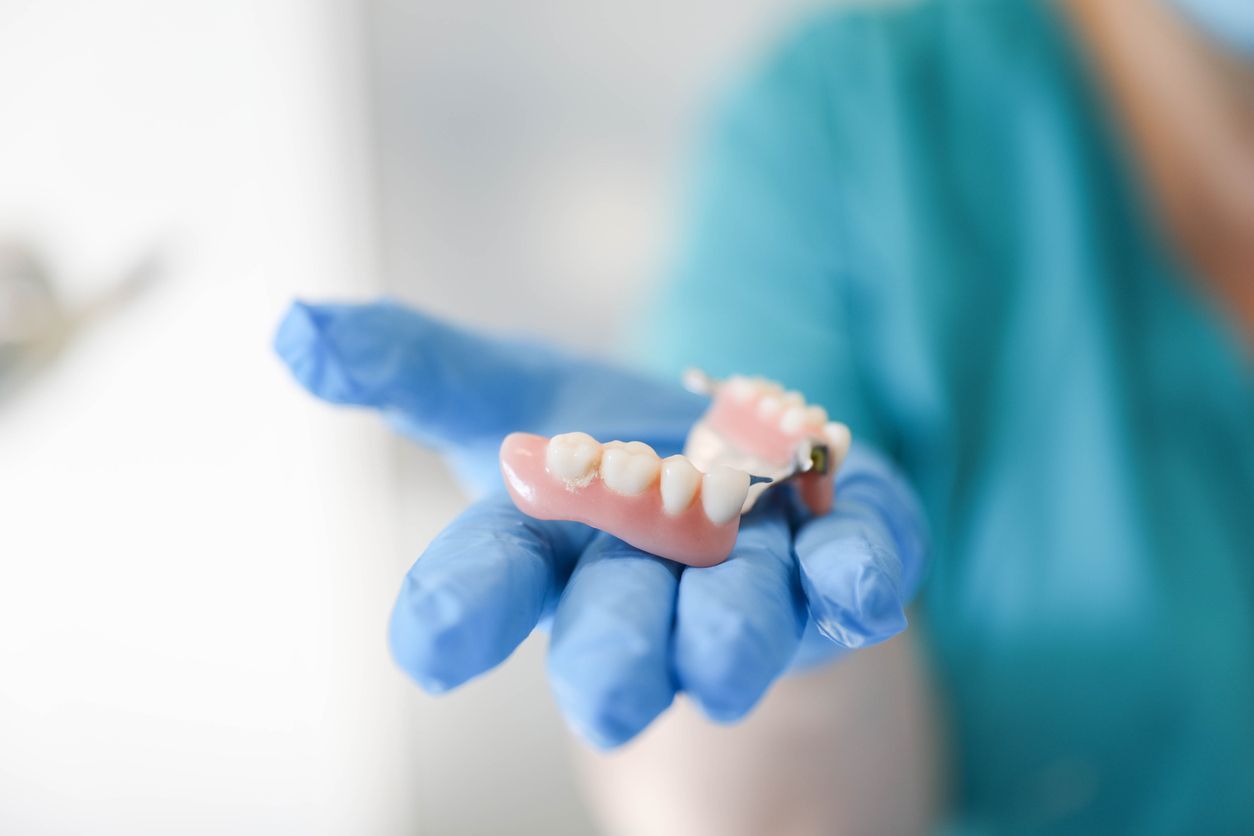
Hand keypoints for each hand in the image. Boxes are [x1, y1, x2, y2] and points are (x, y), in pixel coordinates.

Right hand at [274, 299, 926, 747]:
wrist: (745, 484)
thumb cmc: (609, 454)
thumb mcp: (510, 390)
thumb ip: (417, 365)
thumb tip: (296, 328)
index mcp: (551, 546)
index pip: (489, 579)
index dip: (458, 613)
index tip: (430, 652)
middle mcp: (646, 585)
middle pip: (619, 627)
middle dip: (611, 660)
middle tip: (607, 704)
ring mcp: (751, 585)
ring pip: (739, 624)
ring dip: (732, 634)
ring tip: (726, 657)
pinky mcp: (842, 564)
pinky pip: (857, 577)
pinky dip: (858, 575)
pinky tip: (859, 575)